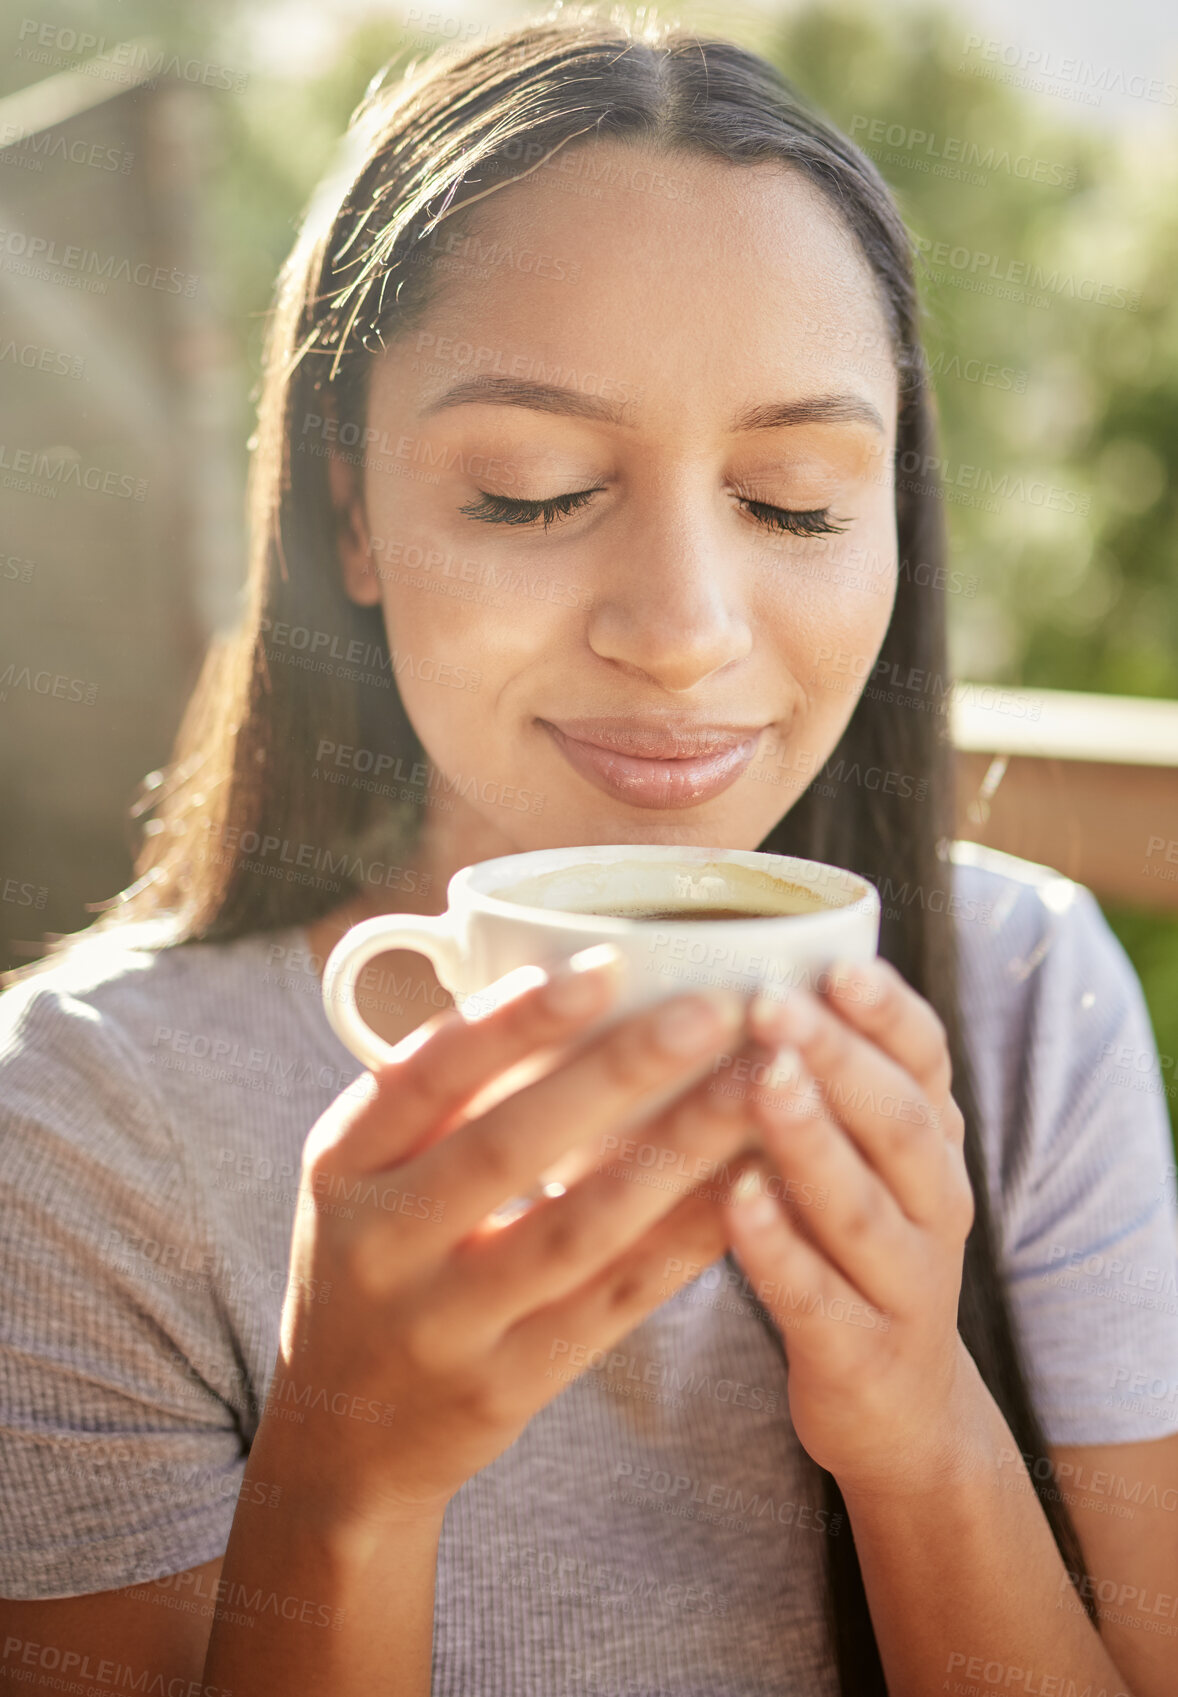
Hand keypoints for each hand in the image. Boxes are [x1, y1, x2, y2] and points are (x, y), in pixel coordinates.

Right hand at [271, 949, 770, 1529]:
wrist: (341, 1434)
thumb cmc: (376, 1257)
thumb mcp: (363, 1171)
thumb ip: (437, 1089)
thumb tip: (567, 968)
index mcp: (342, 1162)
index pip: (425, 1074)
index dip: (513, 1020)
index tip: (606, 964)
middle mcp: (381, 1242)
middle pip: (508, 1148)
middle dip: (618, 1073)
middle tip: (714, 1011)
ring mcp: (442, 1325)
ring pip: (577, 1229)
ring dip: (677, 1152)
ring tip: (757, 1087)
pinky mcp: (506, 1388)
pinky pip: (614, 1303)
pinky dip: (686, 1241)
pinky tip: (750, 1186)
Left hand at [722, 957, 978, 1498]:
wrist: (902, 1409)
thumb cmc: (850, 1248)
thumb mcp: (861, 1160)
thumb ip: (822, 1079)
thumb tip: (729, 963)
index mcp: (932, 1141)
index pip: (927, 1059)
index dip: (887, 1012)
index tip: (837, 966)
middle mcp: (936, 1204)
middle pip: (896, 1121)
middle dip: (837, 1058)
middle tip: (773, 1005)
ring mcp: (906, 1284)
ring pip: (862, 1206)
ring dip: (811, 1141)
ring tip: (764, 1083)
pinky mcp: (861, 1356)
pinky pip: (818, 1297)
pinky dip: (780, 1249)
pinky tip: (737, 1202)